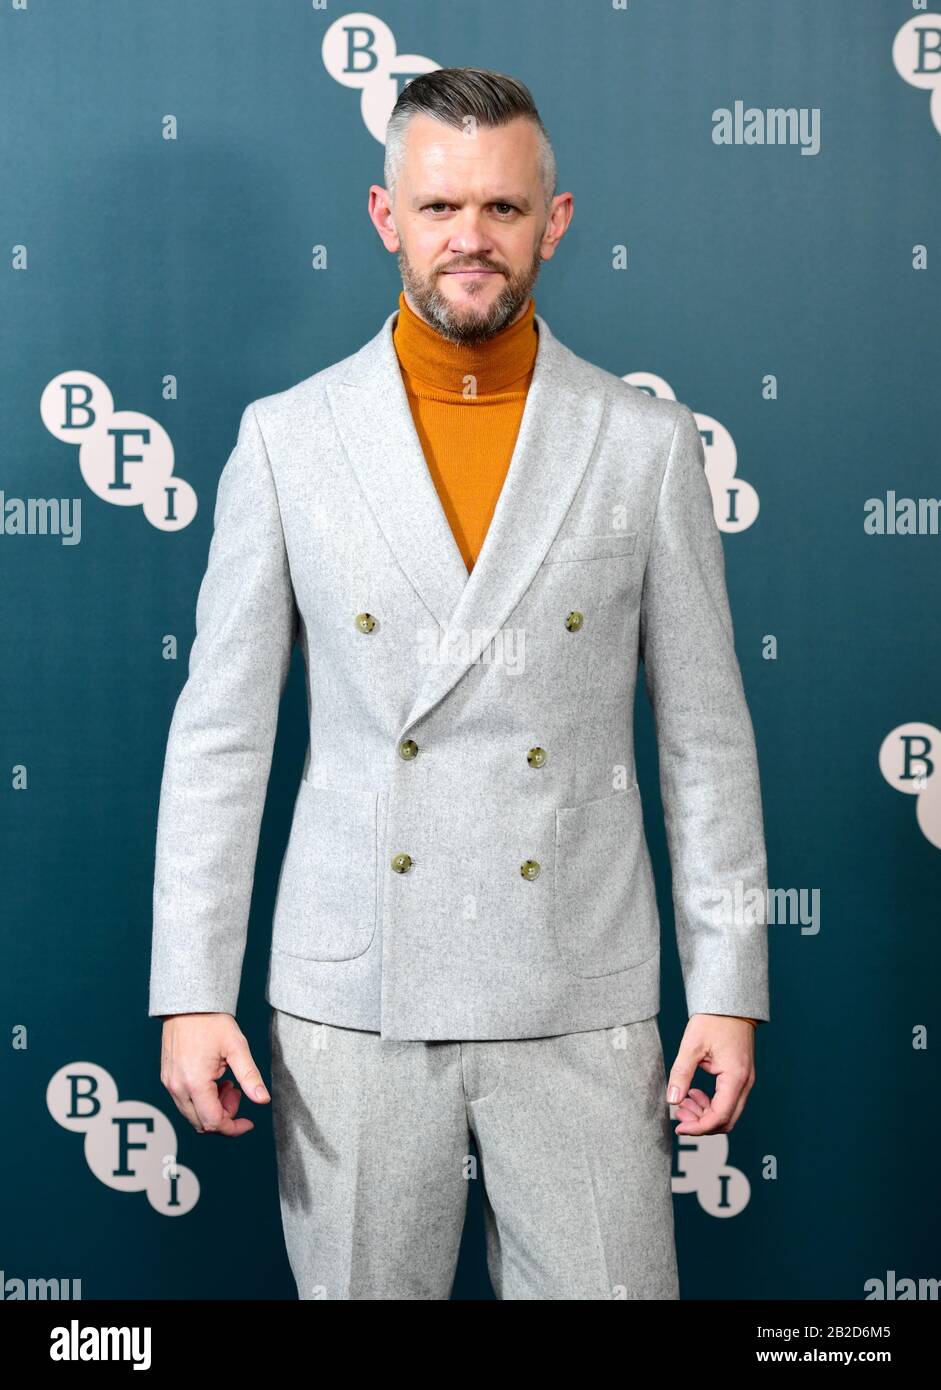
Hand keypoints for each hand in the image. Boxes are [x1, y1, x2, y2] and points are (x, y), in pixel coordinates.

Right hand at [159, 1012, 269, 1135]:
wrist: (188, 1004)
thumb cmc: (211, 1022)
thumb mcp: (237, 1047)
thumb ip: (250, 1077)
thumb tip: (263, 1099)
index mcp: (195, 1082)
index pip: (213, 1122)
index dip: (233, 1128)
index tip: (248, 1123)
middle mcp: (178, 1087)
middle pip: (202, 1123)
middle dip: (224, 1115)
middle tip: (236, 1090)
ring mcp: (170, 1084)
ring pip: (192, 1114)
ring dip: (213, 1108)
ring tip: (226, 1082)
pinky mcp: (167, 1078)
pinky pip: (184, 1102)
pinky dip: (201, 1100)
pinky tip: (213, 1080)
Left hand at [665, 1014, 755, 1134]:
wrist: (730, 1004)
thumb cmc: (712, 1020)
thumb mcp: (691, 1046)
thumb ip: (681, 1074)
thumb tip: (672, 1101)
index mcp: (735, 1077)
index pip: (720, 1116)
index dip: (699, 1128)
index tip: (679, 1127)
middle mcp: (745, 1083)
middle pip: (727, 1120)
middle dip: (701, 1123)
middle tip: (679, 1114)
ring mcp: (745, 1080)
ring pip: (728, 1112)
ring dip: (705, 1114)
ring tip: (683, 1101)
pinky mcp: (741, 1077)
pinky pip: (729, 1100)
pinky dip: (711, 1104)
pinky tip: (694, 1093)